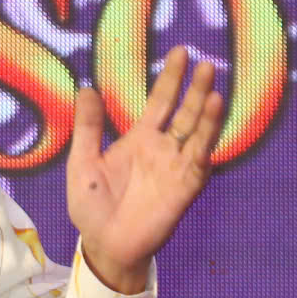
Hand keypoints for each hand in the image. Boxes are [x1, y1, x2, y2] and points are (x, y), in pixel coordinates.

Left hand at [67, 48, 224, 293]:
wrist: (104, 245)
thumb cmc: (91, 206)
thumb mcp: (82, 161)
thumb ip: (88, 127)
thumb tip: (86, 88)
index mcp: (139, 139)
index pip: (159, 101)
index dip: (170, 78)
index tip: (180, 52)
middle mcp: (162, 148)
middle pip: (184, 112)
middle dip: (195, 88)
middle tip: (206, 63)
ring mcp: (176, 166)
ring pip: (197, 132)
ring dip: (206, 111)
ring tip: (214, 87)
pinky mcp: (185, 186)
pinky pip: (199, 159)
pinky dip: (208, 138)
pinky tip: (213, 118)